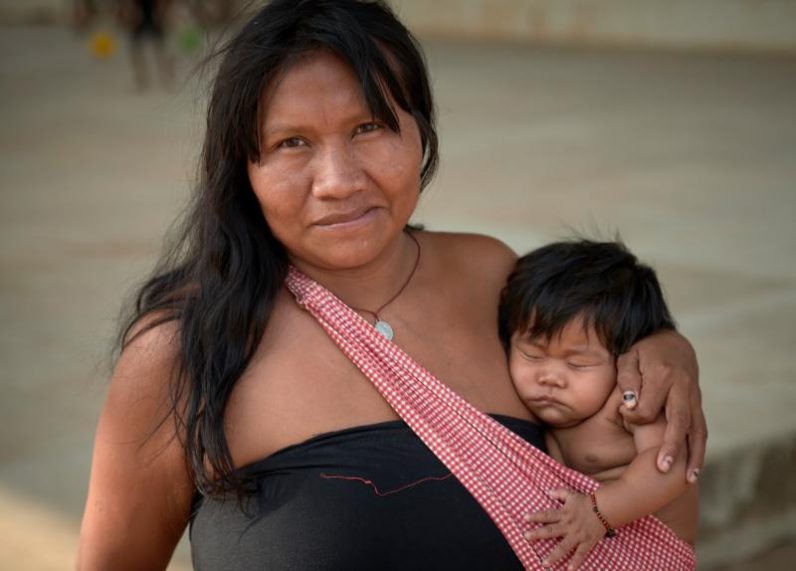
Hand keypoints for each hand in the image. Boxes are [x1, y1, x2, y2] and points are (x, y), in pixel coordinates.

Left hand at [523, 489, 604, 569]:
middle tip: (525, 537)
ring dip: (553, 556)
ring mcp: (577, 535)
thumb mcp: (571, 494)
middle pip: (550, 531)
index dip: (535, 516)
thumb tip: (548, 492)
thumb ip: (559, 493)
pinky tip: (569, 569)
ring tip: (544, 564)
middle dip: (537, 534)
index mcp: (563, 514)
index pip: (546, 515)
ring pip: (563, 547)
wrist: (605, 508)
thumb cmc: (587, 501)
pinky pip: (580, 553)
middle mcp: (568, 525)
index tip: (524, 518)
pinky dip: (575, 562)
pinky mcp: (587, 542)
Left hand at [616, 329, 706, 482]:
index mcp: (663, 375)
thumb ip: (627, 379)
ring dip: (693, 455)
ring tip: (687, 480)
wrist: (671, 341)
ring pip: (697, 429)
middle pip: (679, 420)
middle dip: (672, 446)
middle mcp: (683, 387)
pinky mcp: (698, 404)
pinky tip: (694, 471)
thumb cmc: (642, 351)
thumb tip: (630, 405)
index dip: (634, 415)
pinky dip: (699, 450)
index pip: (649, 406)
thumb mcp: (628, 357)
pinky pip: (701, 429)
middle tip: (663, 469)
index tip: (623, 414)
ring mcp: (694, 397)